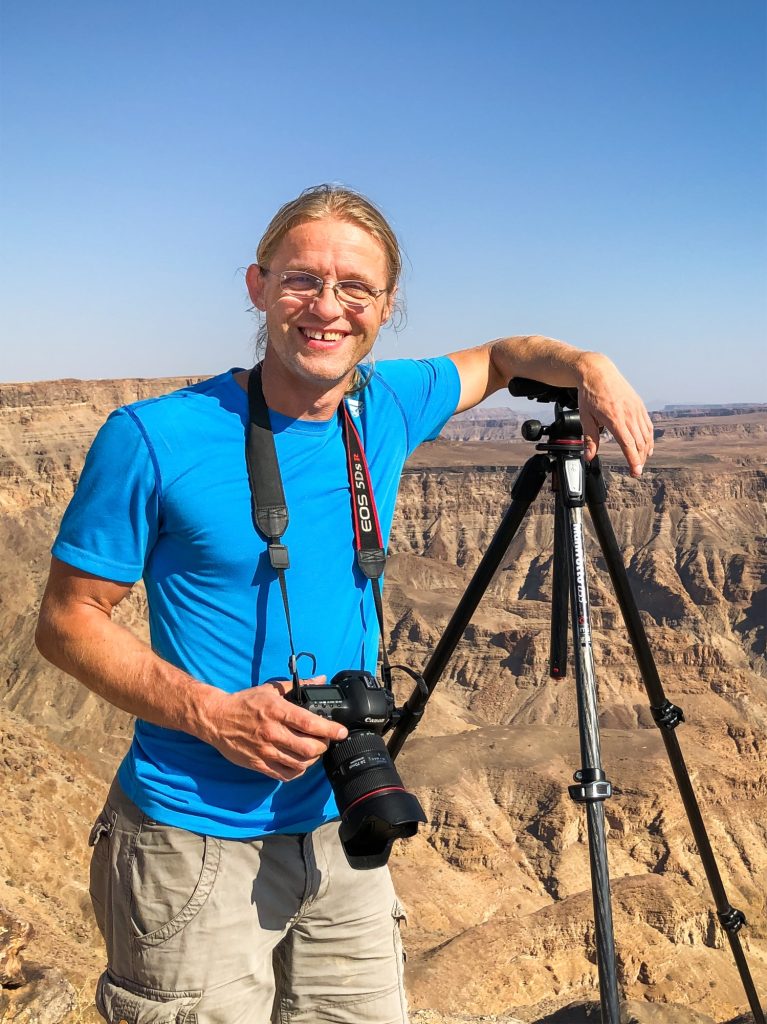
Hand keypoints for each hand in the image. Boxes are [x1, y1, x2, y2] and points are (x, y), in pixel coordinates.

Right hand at [201, 676, 348, 780]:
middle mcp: (272, 732)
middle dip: (323, 746)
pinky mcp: (258, 764)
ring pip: (299, 763)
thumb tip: (320, 679)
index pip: (310, 723)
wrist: (216, 718)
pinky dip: (297, 771)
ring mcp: (265, 751)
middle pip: (308, 748)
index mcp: (277, 711)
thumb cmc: (244, 703)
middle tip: (325, 741)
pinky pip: (284, 774)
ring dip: (312, 759)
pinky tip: (299, 763)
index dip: (330, 730)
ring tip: (313, 751)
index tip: (341, 732)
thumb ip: (298, 685)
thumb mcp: (270, 689)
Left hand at [576, 353, 653, 477]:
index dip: (633, 461)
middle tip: (636, 471)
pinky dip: (649, 438)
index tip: (636, 472)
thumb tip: (589, 457)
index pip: (628, 445)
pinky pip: (648, 425)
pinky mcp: (639, 405)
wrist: (598, 372)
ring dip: (646, 451)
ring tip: (641, 461)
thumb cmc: (589, 394)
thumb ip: (590, 439)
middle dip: (640, 459)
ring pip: (646, 435)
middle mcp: (629, 415)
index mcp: (615, 419)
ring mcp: (636, 409)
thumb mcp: (586, 417)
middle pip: (640, 443)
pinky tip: (647, 446)